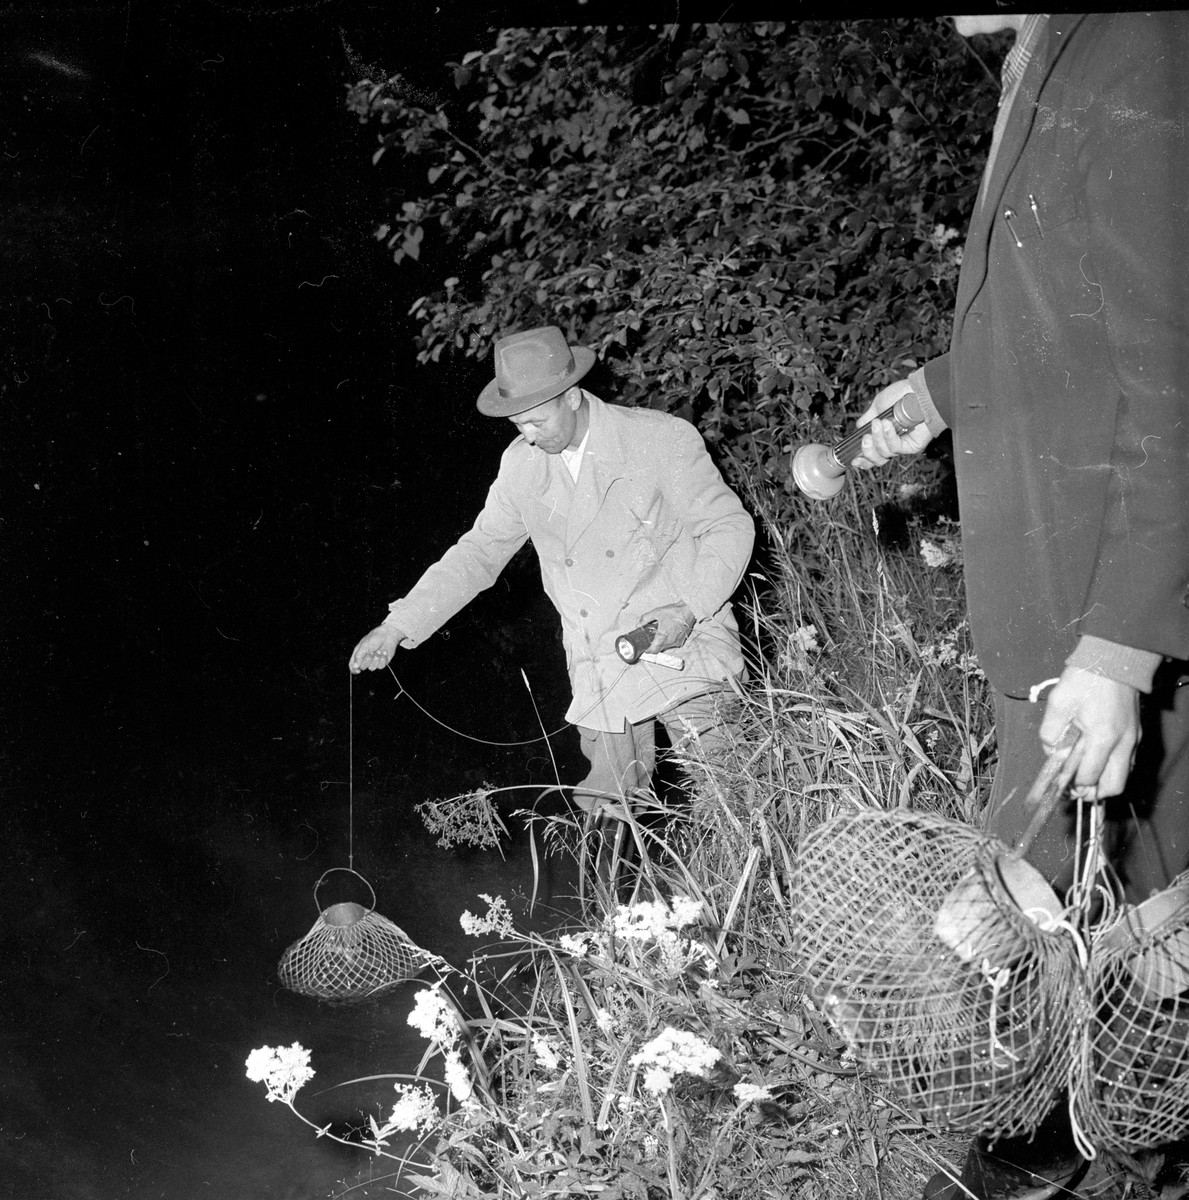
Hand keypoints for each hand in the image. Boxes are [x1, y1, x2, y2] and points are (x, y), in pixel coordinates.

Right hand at [348, 625, 404, 672]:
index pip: (352, 665)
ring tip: (379, 651)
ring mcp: (374, 661)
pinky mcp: (382, 662)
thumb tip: (355, 666)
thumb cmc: (375, 638)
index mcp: (358, 654)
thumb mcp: (364, 645)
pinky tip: (384, 652)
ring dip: (376, 659)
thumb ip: (358, 656)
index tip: (358, 671)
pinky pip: (380, 666)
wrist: (388, 635)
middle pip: (362, 667)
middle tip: (372, 652)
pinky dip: (383, 659)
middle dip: (368, 660)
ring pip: (372, 668)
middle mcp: (365, 659)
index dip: (354, 670)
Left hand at [639, 603, 695, 652]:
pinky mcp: (681, 641)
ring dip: (661, 643)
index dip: (648, 651)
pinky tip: (667, 633)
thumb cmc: (674, 612)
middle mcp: (670, 642)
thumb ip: (645, 618)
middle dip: (654, 646)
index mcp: (662, 636)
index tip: (645, 648)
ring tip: (659, 634)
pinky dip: (668, 641)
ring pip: (665, 647)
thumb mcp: (657, 612)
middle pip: (659, 649)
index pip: (653, 650)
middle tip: (650, 640)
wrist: (689, 611)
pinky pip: (672, 644)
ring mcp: (676, 642)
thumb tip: (638, 624)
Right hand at [850, 378, 934, 469]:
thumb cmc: (900, 396)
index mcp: (884, 436)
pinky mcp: (912, 446)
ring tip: (879, 422)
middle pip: (878, 460)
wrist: (918, 391)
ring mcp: (903, 446)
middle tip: (865, 438)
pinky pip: (896, 448)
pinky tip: (888, 424)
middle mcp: (893, 444)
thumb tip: (858, 429)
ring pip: (885, 454)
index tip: (853, 459)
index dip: (862, 460)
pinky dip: (889, 436)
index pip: (872, 455)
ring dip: (878, 438)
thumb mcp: (878, 406)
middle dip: (867, 451)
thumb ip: (867, 420)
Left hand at [1038, 667, 1140, 797]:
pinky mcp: (1136, 734)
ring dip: (1104, 781)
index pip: (1089, 777)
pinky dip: (1112, 768)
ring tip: (1083, 774)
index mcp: (1103, 737)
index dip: (1073, 784)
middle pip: (1114, 786)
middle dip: (1093, 792)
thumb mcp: (1058, 703)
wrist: (1113, 660)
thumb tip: (1051, 753)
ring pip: (1123, 776)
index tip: (1060, 782)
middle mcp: (1123, 743)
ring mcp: (1133, 739)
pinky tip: (1095, 759)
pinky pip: (1127, 762)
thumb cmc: (1084, 679)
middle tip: (1074, 787)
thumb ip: (1051, 733)